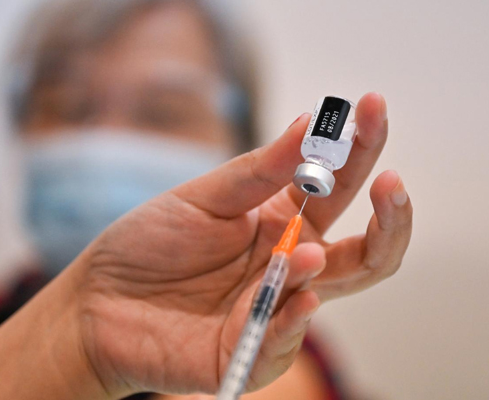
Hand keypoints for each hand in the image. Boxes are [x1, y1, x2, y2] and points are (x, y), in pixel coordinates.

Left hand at [62, 92, 412, 396]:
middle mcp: (287, 265)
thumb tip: (308, 124)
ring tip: (304, 249)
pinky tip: (299, 294)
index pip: (336, 187)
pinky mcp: (251, 352)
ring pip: (334, 291)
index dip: (360, 149)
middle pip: (364, 250)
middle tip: (392, 184)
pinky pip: (286, 337)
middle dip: (390, 217)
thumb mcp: (201, 199)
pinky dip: (296, 317)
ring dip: (329, 264)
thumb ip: (256, 172)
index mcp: (278, 221)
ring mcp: (275, 308)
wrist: (97, 302)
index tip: (372, 108)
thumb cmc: (147, 245)